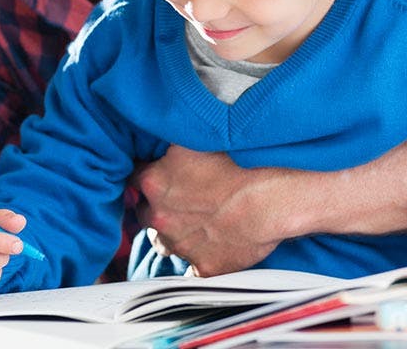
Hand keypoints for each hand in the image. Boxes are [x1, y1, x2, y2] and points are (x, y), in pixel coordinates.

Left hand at [133, 146, 283, 276]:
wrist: (271, 197)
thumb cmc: (240, 163)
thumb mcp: (196, 139)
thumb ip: (169, 145)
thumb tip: (160, 141)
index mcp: (154, 183)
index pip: (135, 180)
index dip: (149, 176)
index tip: (162, 174)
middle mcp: (160, 217)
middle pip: (146, 213)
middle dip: (160, 207)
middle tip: (185, 198)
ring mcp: (180, 245)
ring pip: (165, 242)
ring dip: (177, 233)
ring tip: (200, 221)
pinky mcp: (203, 267)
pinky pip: (193, 268)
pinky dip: (200, 257)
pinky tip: (215, 243)